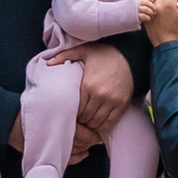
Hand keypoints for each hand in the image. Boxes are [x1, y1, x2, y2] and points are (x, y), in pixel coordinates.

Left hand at [69, 42, 134, 159]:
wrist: (129, 55)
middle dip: (81, 119)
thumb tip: (48, 63)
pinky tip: (98, 123)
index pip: (76, 107)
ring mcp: (112, 101)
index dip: (73, 112)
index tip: (71, 111)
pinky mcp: (122, 104)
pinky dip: (103, 126)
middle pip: (86, 117)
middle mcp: (99, 94)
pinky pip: (110, 122)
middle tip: (78, 118)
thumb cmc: (104, 54)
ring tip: (87, 121)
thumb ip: (64, 56)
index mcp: (87, 84)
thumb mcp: (83, 51)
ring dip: (91, 124)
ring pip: (97, 122)